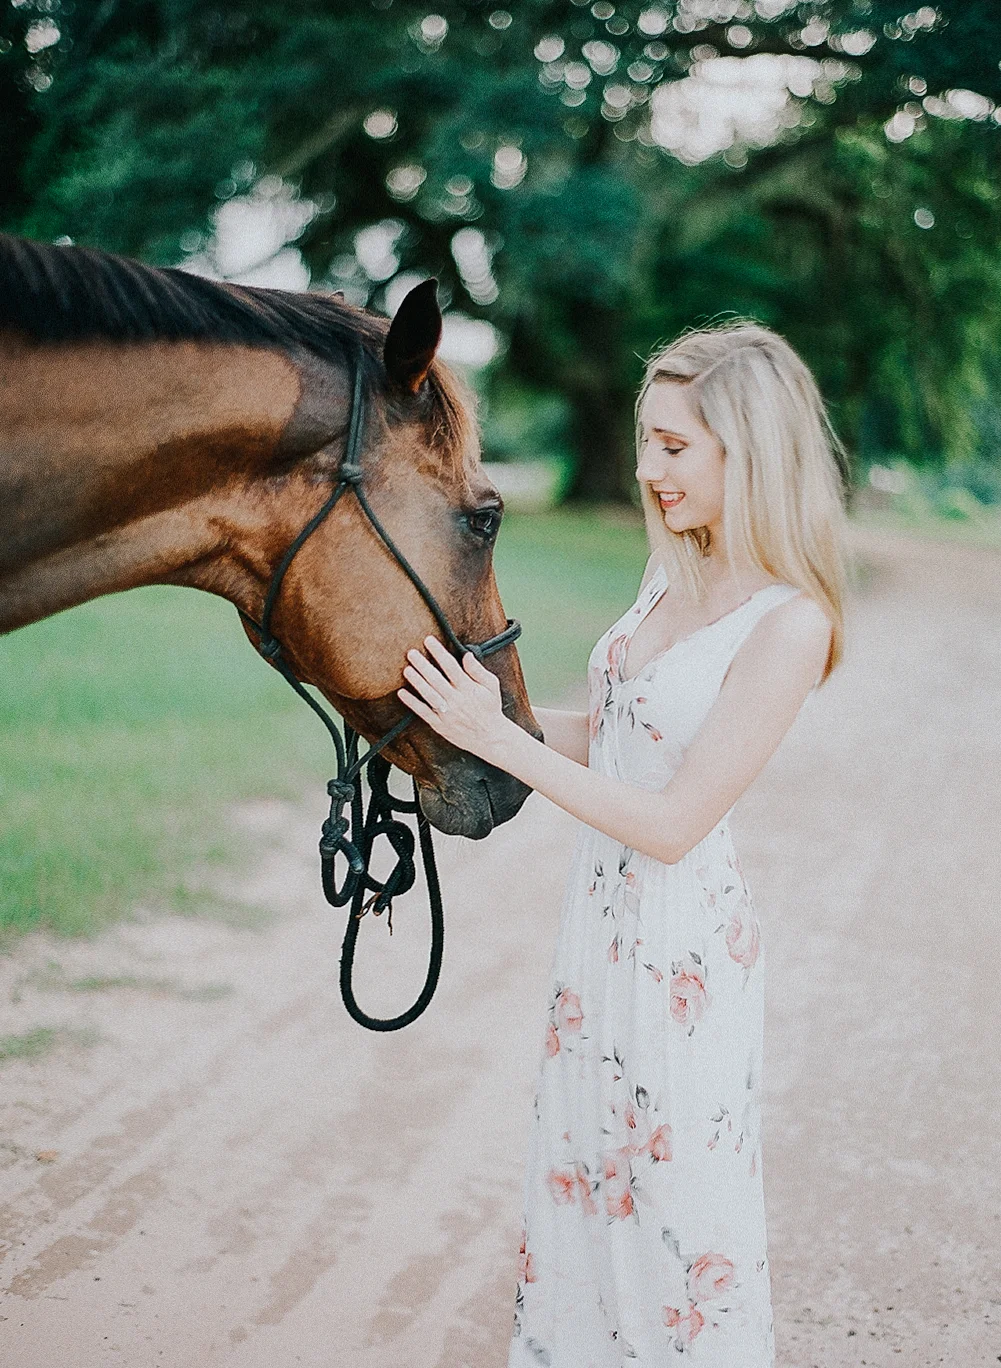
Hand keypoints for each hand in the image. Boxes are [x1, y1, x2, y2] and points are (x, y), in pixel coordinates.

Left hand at [398, 635, 512, 762]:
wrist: (490, 737)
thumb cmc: (490, 709)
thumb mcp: (491, 686)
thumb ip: (478, 670)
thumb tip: (467, 654)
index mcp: (468, 688)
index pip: (451, 666)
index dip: (439, 652)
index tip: (429, 640)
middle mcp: (456, 699)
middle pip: (436, 679)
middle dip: (423, 664)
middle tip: (411, 652)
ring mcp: (447, 713)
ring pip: (429, 694)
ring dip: (416, 681)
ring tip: (407, 669)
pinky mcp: (440, 725)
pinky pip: (423, 712)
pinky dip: (412, 703)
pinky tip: (402, 693)